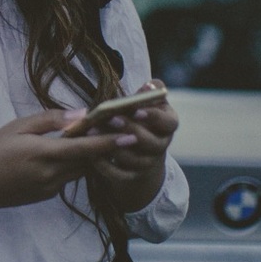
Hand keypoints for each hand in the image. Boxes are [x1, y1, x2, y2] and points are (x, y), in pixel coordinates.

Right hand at [0, 108, 131, 213]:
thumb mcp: (17, 127)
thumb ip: (50, 120)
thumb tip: (79, 114)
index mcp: (45, 154)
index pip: (85, 148)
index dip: (109, 142)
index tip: (130, 135)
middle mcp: (53, 175)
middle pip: (89, 161)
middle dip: (105, 147)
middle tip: (120, 130)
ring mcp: (51, 188)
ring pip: (81, 170)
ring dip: (91, 157)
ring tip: (100, 139)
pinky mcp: (48, 195)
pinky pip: (69, 177)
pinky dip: (75, 165)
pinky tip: (71, 153)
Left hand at [90, 81, 177, 207]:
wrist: (136, 148)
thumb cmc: (138, 116)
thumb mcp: (146, 102)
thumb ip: (149, 92)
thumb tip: (150, 85)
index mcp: (167, 126)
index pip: (169, 123)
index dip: (154, 117)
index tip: (135, 109)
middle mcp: (161, 147)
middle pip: (152, 143)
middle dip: (130, 129)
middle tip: (110, 118)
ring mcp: (148, 164)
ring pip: (135, 160)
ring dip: (114, 146)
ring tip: (94, 131)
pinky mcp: (131, 176)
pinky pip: (119, 175)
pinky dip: (105, 165)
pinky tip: (91, 153)